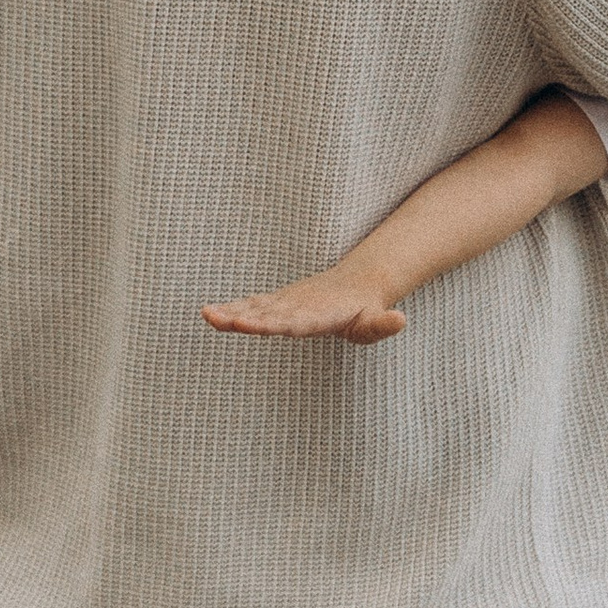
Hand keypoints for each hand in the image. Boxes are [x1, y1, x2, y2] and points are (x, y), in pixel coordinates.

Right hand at [202, 271, 408, 346]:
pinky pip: (253, 306)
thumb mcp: (378, 321)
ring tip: (206, 314)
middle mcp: (298, 306)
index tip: (248, 324)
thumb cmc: (366, 309)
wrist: (357, 282)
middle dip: (242, 318)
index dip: (271, 324)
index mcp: (318, 315)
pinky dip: (232, 309)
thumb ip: (383, 324)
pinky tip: (211, 313)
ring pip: (256, 308)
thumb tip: (401, 320)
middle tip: (217, 319)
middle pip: (267, 315)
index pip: (292, 322)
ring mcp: (286, 303)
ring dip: (230, 312)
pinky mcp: (279, 303)